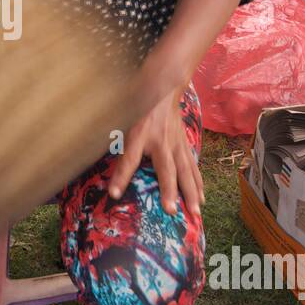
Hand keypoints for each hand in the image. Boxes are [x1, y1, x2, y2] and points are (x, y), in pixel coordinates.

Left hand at [107, 89, 202, 217]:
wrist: (163, 92)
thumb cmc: (139, 111)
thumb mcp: (124, 124)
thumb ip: (117, 144)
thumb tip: (102, 159)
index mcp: (140, 135)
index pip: (128, 158)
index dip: (121, 176)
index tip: (114, 194)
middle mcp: (162, 142)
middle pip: (167, 170)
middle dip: (169, 191)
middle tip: (171, 212)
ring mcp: (177, 144)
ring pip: (186, 171)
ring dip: (191, 193)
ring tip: (195, 211)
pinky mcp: (185, 146)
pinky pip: (192, 168)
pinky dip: (198, 184)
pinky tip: (201, 199)